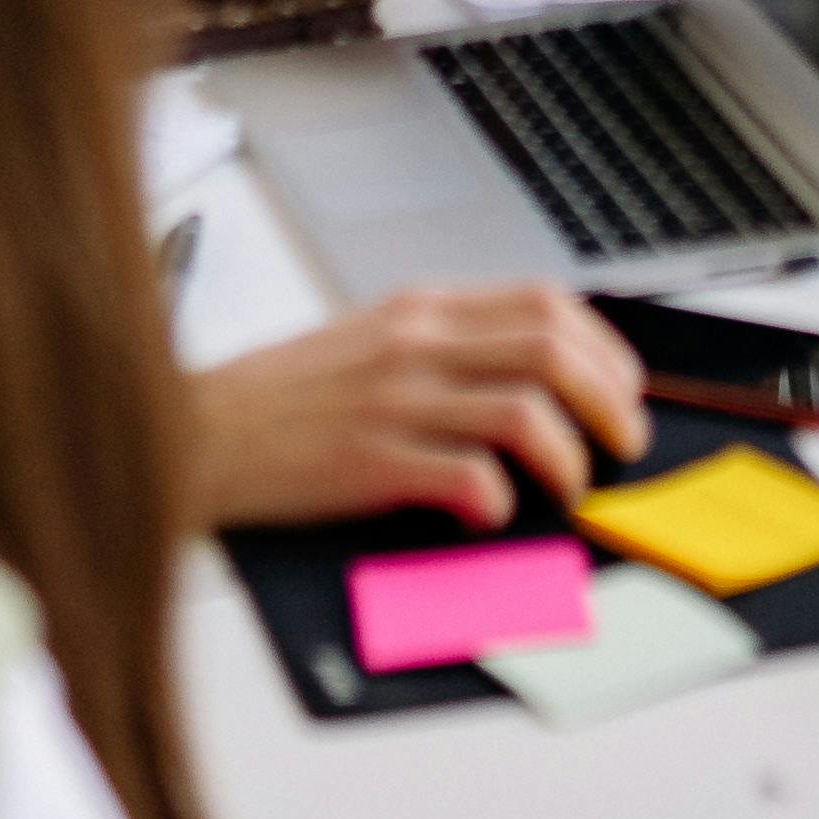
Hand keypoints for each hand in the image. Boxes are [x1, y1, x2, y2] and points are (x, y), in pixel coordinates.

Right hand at [185, 284, 650, 529]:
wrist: (194, 434)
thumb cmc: (280, 400)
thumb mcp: (368, 343)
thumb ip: (443, 349)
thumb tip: (532, 381)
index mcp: (419, 310)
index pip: (544, 303)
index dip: (603, 348)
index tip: (623, 388)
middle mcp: (414, 343)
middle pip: (550, 350)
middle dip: (608, 401)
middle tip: (623, 445)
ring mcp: (393, 400)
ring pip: (523, 411)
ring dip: (567, 458)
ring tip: (570, 490)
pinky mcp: (370, 461)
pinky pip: (467, 476)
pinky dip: (497, 500)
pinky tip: (491, 516)